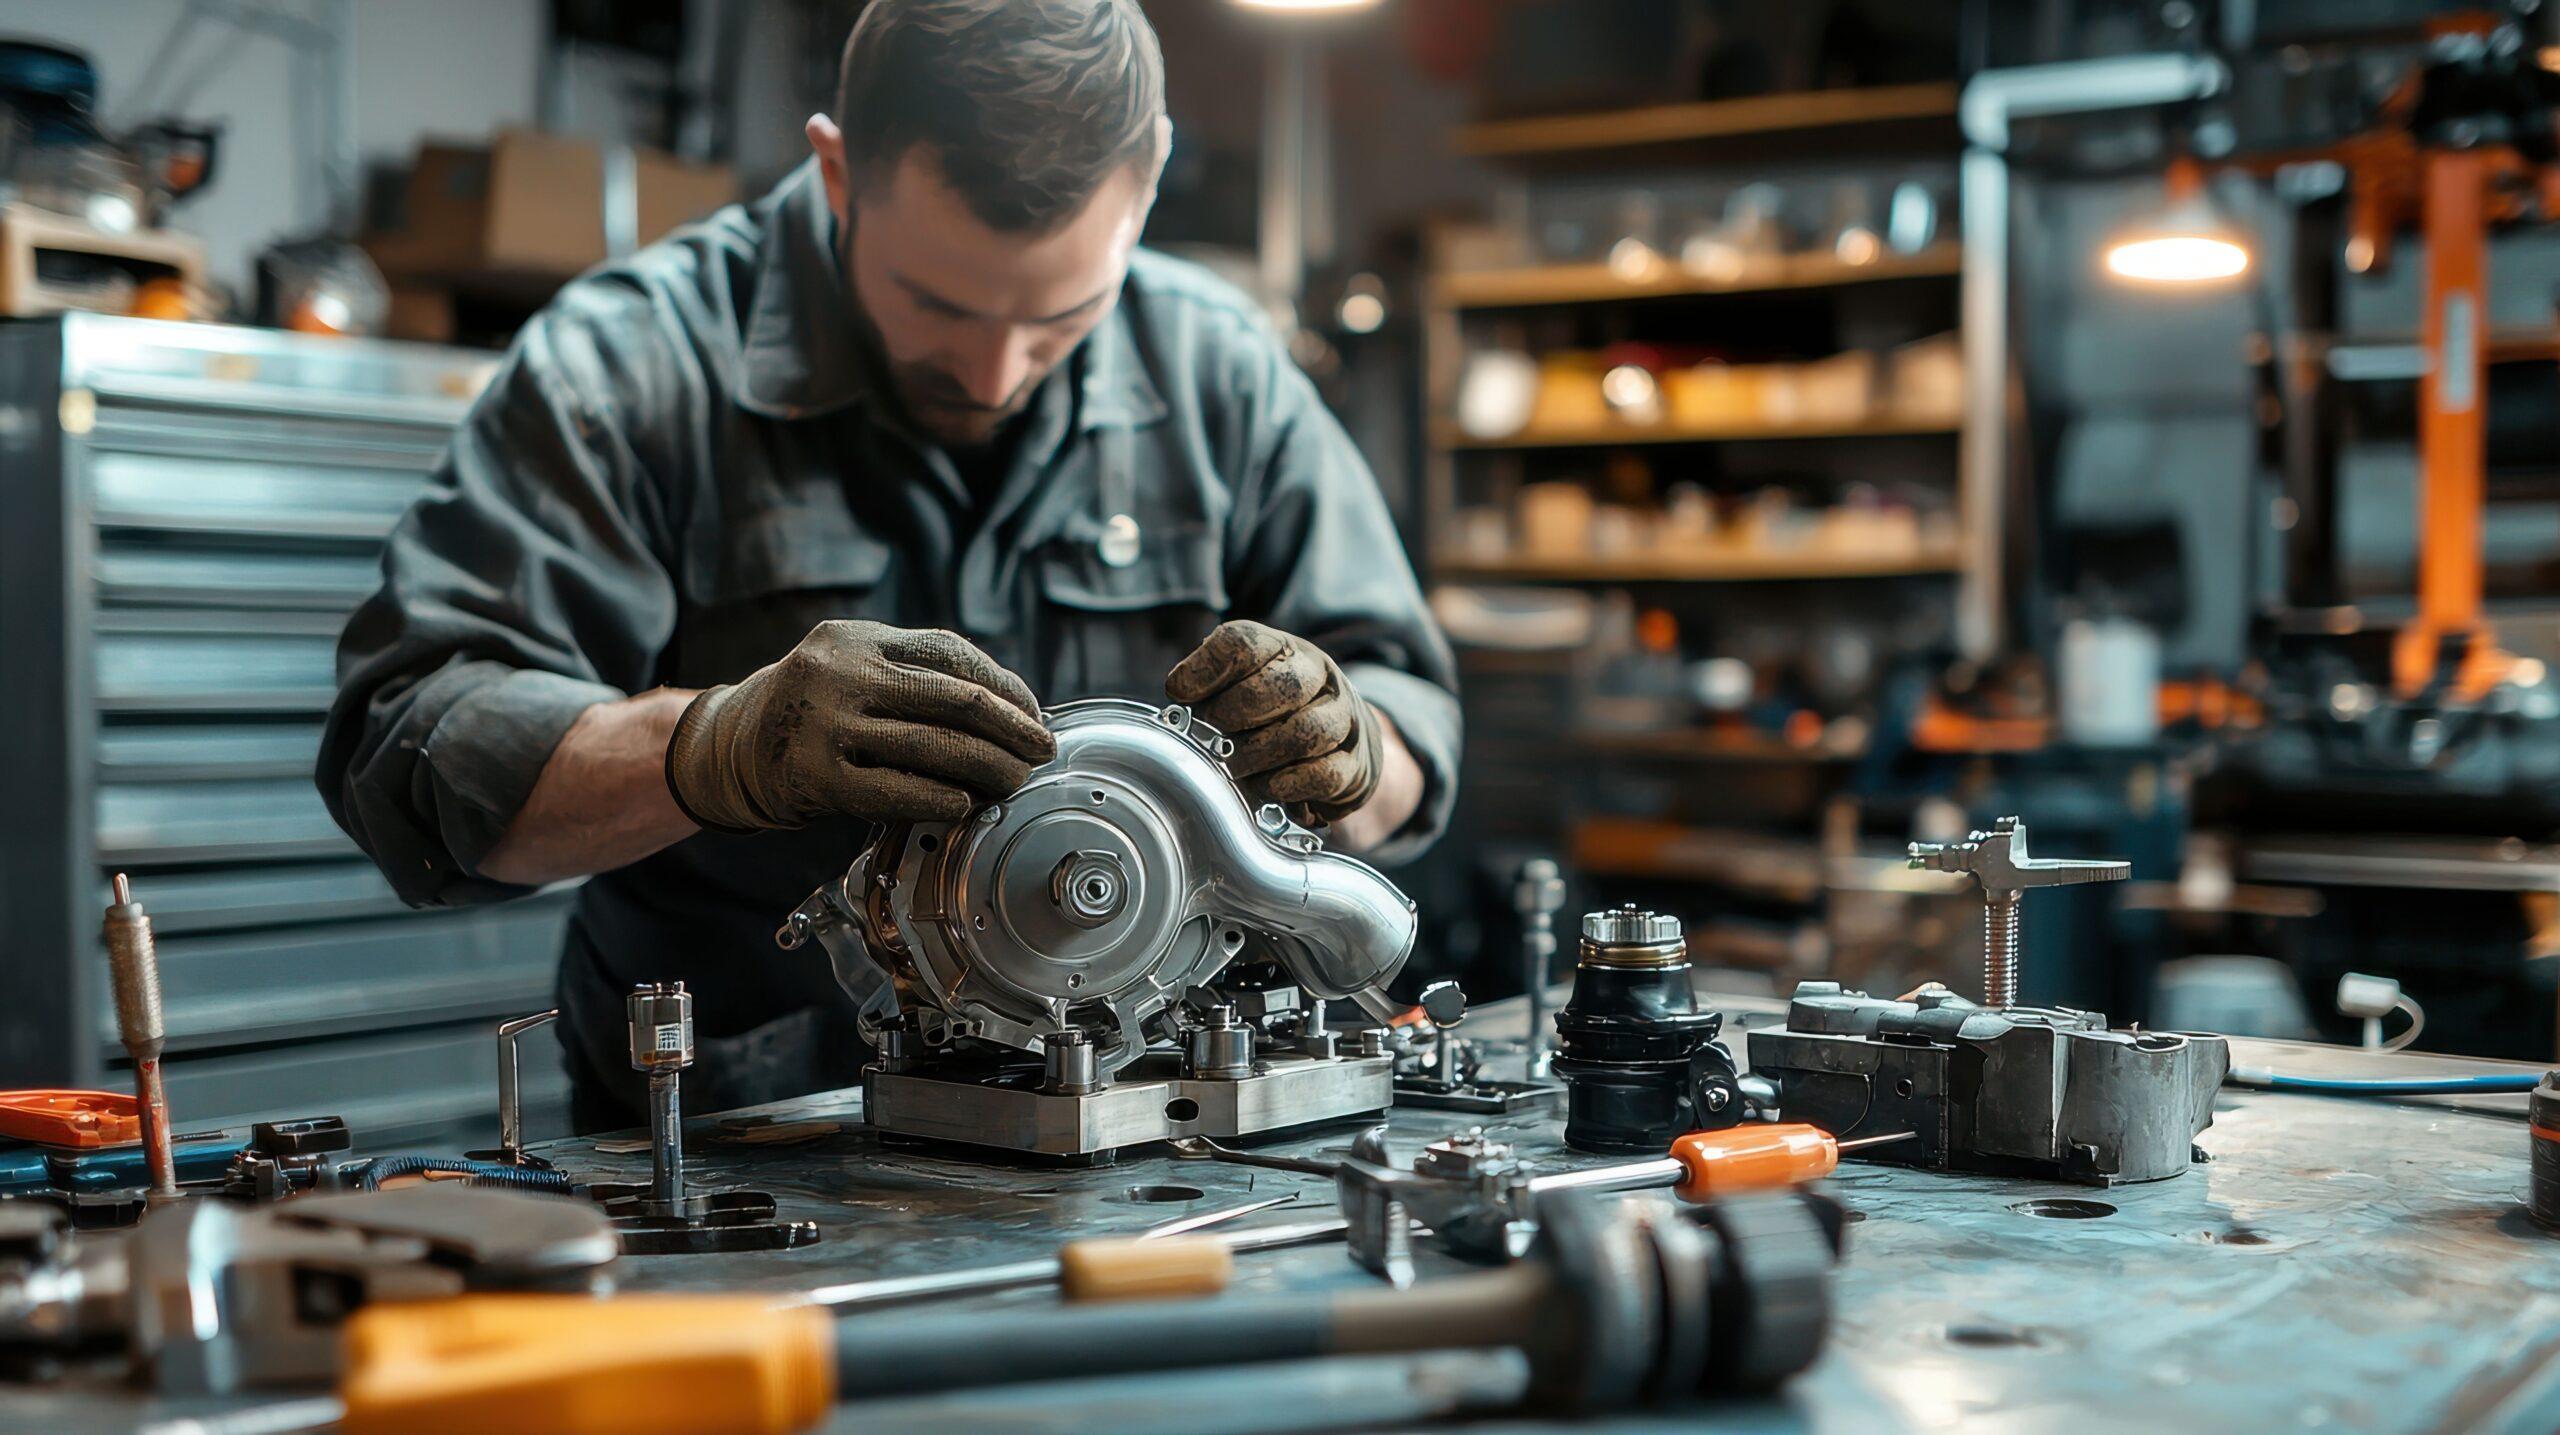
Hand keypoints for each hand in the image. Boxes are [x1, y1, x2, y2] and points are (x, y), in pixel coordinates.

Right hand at [666, 620, 1054, 831]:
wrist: (727, 748)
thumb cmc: (814, 712)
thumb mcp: (852, 668)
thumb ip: (913, 675)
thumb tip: (1009, 708)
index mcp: (858, 638)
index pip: (951, 653)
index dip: (1004, 685)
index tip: (1034, 714)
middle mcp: (842, 672)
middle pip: (954, 698)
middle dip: (1011, 729)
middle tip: (1041, 752)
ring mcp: (826, 723)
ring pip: (934, 746)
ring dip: (989, 769)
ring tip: (1014, 782)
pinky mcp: (814, 776)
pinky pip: (896, 790)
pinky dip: (940, 799)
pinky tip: (966, 804)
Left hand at [1166, 620, 1380, 824]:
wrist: (1342, 744)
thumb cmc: (1275, 715)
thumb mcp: (1241, 687)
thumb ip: (1209, 688)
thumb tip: (1178, 697)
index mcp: (1282, 649)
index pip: (1245, 641)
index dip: (1206, 668)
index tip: (1180, 692)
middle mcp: (1317, 675)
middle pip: (1284, 683)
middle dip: (1238, 712)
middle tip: (1215, 731)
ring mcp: (1341, 717)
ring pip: (1307, 730)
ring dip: (1262, 753)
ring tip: (1236, 766)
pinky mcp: (1352, 763)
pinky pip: (1324, 773)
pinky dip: (1288, 784)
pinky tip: (1268, 787)